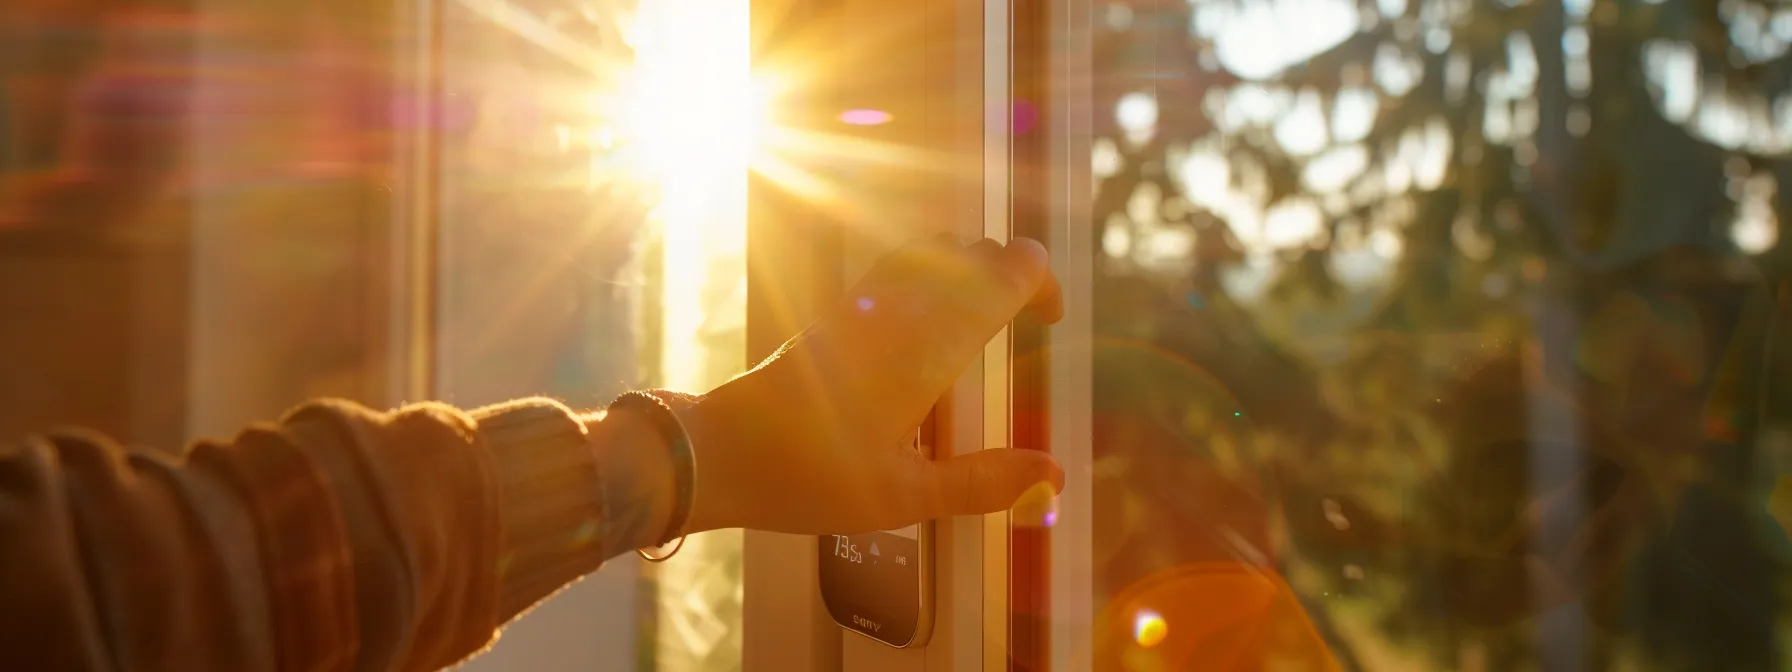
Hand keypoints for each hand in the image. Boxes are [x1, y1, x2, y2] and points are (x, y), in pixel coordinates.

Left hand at [681, 236, 1064, 534]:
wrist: (722, 450)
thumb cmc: (810, 476)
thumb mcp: (903, 496)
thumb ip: (982, 482)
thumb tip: (1052, 473)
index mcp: (929, 345)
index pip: (1005, 272)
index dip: (1040, 281)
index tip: (1049, 319)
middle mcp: (901, 308)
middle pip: (976, 250)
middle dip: (1014, 274)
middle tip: (1029, 319)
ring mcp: (865, 301)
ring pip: (935, 247)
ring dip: (972, 267)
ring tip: (985, 313)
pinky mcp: (837, 309)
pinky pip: (899, 262)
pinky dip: (932, 270)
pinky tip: (930, 316)